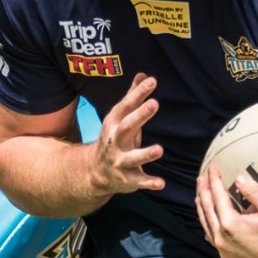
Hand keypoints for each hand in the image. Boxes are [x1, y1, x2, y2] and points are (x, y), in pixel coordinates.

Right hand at [90, 73, 164, 195]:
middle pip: (126, 127)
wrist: (95, 172)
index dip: (138, 93)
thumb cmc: (115, 139)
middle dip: (140, 116)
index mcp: (114, 124)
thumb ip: (133, 98)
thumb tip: (144, 74)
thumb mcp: (121, 118)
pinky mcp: (127, 179)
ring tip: (159, 149)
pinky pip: (139, 181)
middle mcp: (114, 142)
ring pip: (132, 158)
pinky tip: (162, 183)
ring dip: (145, 154)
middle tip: (155, 103)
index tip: (152, 81)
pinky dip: (149, 183)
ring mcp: (120, 161)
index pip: (126, 106)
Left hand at [195, 166, 257, 257]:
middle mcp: (221, 237)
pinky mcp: (226, 256)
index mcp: (230, 224)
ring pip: (206, 223)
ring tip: (200, 194)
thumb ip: (254, 193)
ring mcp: (222, 249)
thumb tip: (239, 179)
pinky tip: (208, 218)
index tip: (212, 168)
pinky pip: (211, 236)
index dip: (214, 180)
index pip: (217, 196)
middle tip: (201, 177)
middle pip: (207, 209)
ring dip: (202, 207)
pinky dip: (207, 223)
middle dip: (203, 191)